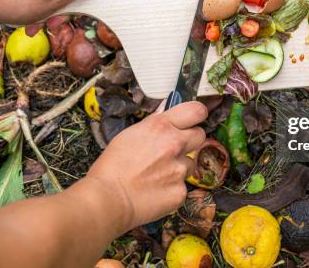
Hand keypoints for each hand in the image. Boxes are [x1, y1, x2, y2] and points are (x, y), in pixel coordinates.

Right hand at [85, 101, 207, 229]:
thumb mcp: (130, 134)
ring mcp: (180, 168)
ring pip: (190, 163)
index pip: (196, 111)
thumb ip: (154, 125)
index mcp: (161, 126)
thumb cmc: (112, 167)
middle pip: (200, 135)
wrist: (108, 198)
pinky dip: (172, 188)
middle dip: (190, 141)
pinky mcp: (181, 190)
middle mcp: (175, 144)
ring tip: (157, 175)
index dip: (197, 115)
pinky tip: (156, 190)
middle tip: (174, 149)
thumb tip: (166, 118)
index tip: (194, 120)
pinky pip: (183, 185)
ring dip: (179, 167)